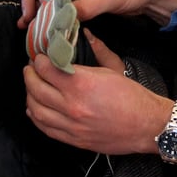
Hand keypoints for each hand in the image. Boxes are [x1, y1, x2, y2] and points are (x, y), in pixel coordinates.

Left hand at [24, 36, 169, 154]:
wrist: (146, 126)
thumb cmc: (133, 97)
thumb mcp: (113, 69)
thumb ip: (95, 53)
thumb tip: (87, 37)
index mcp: (82, 84)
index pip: (47, 69)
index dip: (39, 61)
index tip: (39, 57)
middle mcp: (73, 105)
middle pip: (37, 89)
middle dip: (29, 76)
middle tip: (30, 69)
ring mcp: (72, 125)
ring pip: (36, 111)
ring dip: (30, 97)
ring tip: (32, 88)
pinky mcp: (74, 140)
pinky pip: (46, 129)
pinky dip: (36, 118)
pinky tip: (35, 109)